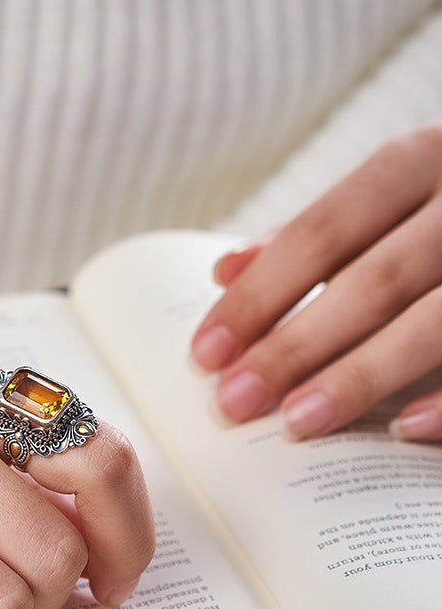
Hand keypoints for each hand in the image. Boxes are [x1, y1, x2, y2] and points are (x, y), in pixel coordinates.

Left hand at [190, 125, 441, 440]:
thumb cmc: (439, 210)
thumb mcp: (385, 199)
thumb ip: (311, 236)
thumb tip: (224, 270)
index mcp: (418, 163)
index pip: (320, 233)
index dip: (259, 297)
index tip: (205, 355)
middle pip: (372, 280)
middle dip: (294, 346)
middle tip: (234, 403)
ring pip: (438, 320)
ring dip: (361, 375)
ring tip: (296, 423)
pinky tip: (401, 430)